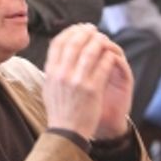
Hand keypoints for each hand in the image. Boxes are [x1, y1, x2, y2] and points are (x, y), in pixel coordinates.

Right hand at [43, 24, 131, 139]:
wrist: (67, 132)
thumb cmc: (59, 110)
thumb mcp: (49, 87)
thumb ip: (53, 69)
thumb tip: (58, 50)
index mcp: (51, 72)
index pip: (58, 42)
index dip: (70, 31)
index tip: (78, 28)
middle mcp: (62, 74)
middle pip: (75, 43)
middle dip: (86, 32)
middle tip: (94, 29)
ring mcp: (77, 81)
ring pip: (90, 51)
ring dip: (99, 42)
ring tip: (104, 40)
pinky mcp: (92, 89)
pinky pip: (103, 65)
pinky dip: (108, 57)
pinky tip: (111, 56)